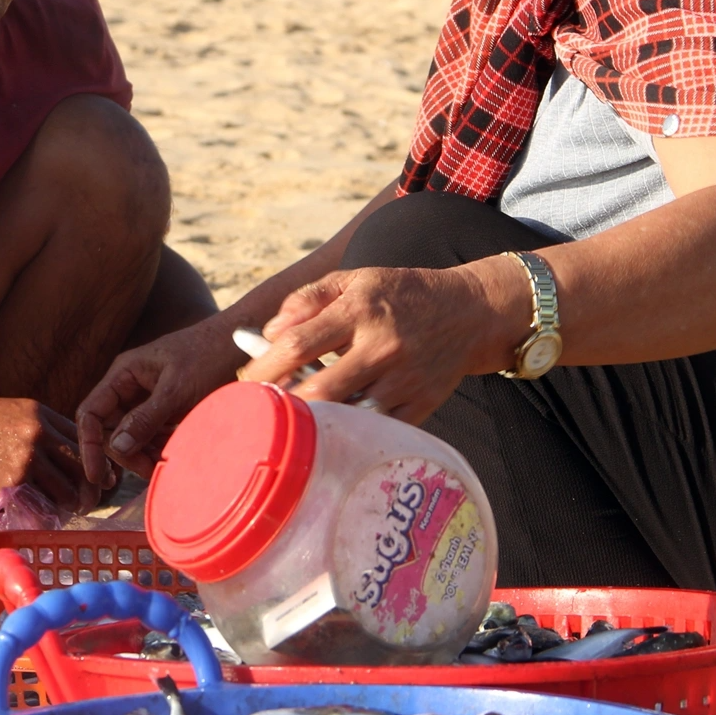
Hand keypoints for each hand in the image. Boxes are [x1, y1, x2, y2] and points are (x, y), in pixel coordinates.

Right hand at [0, 398, 100, 515]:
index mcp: (41, 413)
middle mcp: (39, 432)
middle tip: (91, 500)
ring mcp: (28, 456)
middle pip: (82, 464)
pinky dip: (50, 512)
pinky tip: (50, 515)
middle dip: (92, 486)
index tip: (103, 476)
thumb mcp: (16, 412)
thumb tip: (77, 451)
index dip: (97, 461)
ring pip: (68, 487)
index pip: (83, 438)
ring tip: (73, 510)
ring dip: (73, 503)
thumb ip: (44, 426)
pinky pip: (44, 501)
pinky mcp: (14, 480)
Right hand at [76, 315, 248, 478]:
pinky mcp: (167, 410)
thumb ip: (146, 417)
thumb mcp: (177, 388)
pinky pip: (152, 436)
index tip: (95, 475)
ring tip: (164, 465)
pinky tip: (172, 456)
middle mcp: (129, 387)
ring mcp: (148, 400)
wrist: (241, 342)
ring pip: (132, 437)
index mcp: (123, 374)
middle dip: (125, 454)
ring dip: (143, 455)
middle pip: (111, 430)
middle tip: (148, 471)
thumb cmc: (209, 354)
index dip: (89, 444)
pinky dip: (159, 449)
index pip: (91, 413)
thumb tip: (117, 448)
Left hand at [240, 264, 517, 424]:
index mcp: (360, 310)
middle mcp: (383, 346)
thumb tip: (269, 334)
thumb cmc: (400, 295)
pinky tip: (331, 431)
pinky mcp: (422, 405)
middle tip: (262, 412)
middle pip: (320, 391)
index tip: (245, 383)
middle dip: (284, 406)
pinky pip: (377, 430)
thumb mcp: (354, 280)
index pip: (298, 345)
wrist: (470, 311)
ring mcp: (405, 379)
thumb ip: (307, 300)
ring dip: (315, 425)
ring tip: (291, 424)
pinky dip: (350, 434)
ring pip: (348, 416)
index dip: (263, 369)